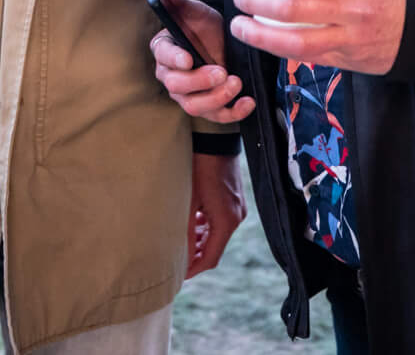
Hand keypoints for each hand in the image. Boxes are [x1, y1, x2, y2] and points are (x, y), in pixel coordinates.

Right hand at [150, 0, 253, 123]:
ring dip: (216, 98)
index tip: (188, 59)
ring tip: (235, 83)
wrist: (226, 43)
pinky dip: (234, 112)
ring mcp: (189, 95)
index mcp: (165, 50)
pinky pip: (217, 116)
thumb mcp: (196, 12)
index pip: (163, 56)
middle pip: (176, 86)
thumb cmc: (206, 28)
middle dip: (199, 81)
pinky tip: (247, 102)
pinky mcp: (209, 107)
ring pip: (194, 105)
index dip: (174, 59)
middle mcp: (172, 75)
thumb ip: (178, 2)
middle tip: (221, 72)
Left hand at [186, 151, 245, 276]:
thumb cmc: (198, 167)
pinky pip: (221, 222)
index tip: (177, 274)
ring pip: (217, 234)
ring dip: (200, 241)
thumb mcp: (188, 200)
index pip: (210, 257)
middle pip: (215, 248)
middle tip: (176, 260)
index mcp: (225, 222)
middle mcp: (236, 218)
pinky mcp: (235, 199)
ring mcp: (238, 208)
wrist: (215, 140)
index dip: (193, 268)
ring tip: (181, 243)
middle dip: (196, 256)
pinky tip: (192, 223)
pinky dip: (207, 227)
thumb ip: (185, 230)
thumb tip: (179, 256)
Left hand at [231, 0, 407, 74]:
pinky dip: (280, 48)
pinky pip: (308, 57)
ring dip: (260, 34)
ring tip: (240, 25)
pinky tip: (263, 39)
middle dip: (258, 1)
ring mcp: (352, 38)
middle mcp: (355, 8)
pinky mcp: (349, 60)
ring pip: (297, 42)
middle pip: (295, 7)